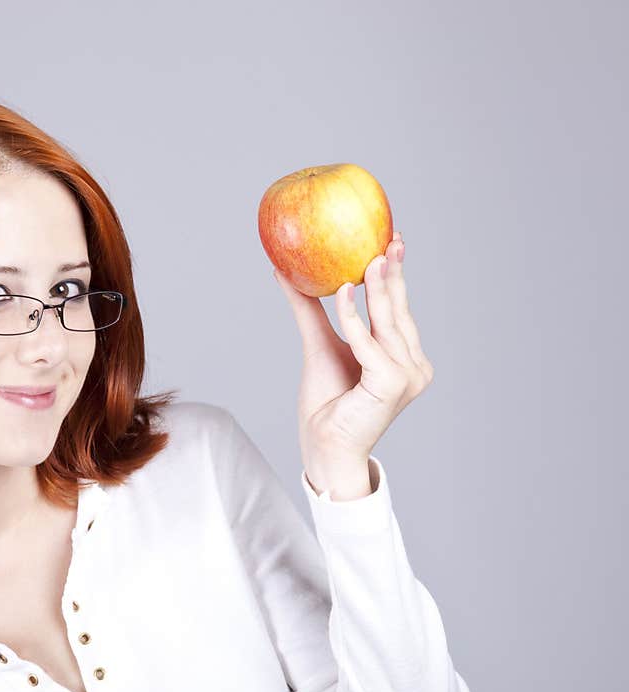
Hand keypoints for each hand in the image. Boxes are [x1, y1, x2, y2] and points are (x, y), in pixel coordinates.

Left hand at [273, 232, 433, 492]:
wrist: (323, 446)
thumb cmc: (326, 404)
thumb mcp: (318, 344)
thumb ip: (309, 310)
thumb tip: (285, 272)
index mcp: (403, 357)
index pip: (399, 310)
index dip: (396, 275)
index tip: (392, 240)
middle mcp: (413, 366)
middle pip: (398, 312)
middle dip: (394, 274)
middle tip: (388, 239)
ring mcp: (408, 376)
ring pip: (387, 323)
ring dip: (376, 290)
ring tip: (367, 258)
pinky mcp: (393, 384)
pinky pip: (369, 343)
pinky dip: (354, 319)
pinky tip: (342, 292)